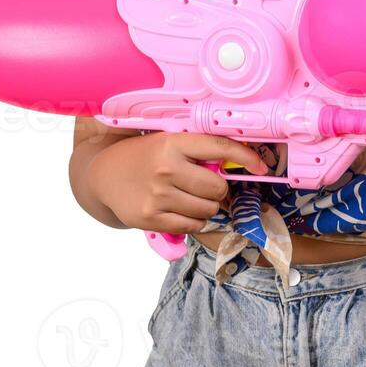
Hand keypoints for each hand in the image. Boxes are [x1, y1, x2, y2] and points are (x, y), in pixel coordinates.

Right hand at [87, 132, 269, 235]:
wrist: (104, 175)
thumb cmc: (143, 155)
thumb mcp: (167, 141)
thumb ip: (196, 150)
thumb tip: (235, 162)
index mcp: (172, 143)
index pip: (219, 148)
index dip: (246, 157)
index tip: (261, 166)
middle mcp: (165, 169)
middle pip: (217, 187)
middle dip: (218, 188)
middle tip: (206, 184)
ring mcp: (158, 196)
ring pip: (208, 209)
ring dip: (207, 206)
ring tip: (190, 196)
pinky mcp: (151, 219)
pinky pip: (192, 225)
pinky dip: (195, 219)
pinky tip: (181, 208)